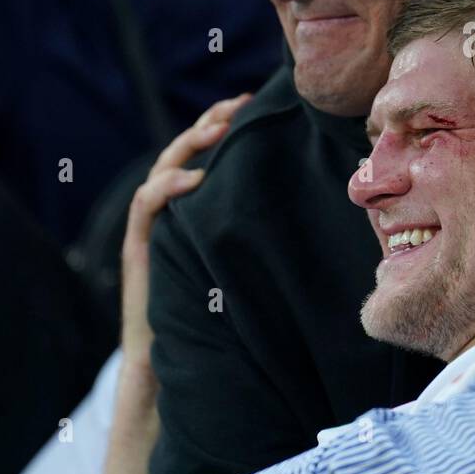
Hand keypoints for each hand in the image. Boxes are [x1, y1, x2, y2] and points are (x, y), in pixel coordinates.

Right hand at [102, 92, 250, 473]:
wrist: (177, 368)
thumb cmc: (223, 320)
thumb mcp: (253, 266)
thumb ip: (271, 236)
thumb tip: (332, 212)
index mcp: (199, 213)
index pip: (210, 157)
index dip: (226, 127)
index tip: (256, 106)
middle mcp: (175, 216)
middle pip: (185, 154)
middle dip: (210, 123)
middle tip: (239, 105)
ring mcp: (155, 231)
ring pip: (163, 171)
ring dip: (188, 145)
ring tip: (217, 129)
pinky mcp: (142, 251)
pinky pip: (146, 209)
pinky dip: (167, 186)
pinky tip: (194, 178)